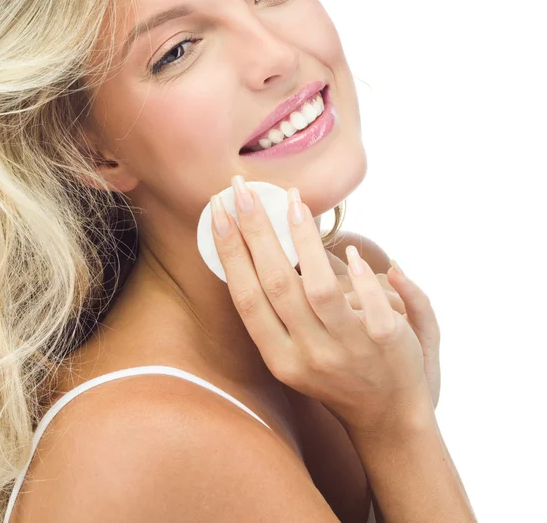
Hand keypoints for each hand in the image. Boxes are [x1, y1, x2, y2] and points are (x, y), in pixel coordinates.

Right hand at [211, 179, 435, 432]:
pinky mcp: (385, 343)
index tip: (219, 212)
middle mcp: (307, 355)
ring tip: (295, 202)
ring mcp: (346, 350)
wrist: (388, 416)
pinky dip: (359, 276)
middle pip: (276, 285)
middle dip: (256, 232)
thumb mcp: (295, 355)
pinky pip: (369, 304)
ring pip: (319, 289)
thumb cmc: (336, 376)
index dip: (231, 253)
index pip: (246, 298)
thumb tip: (261, 250)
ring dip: (303, 241)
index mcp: (279, 357)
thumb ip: (277, 313)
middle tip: (243, 189)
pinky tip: (348, 250)